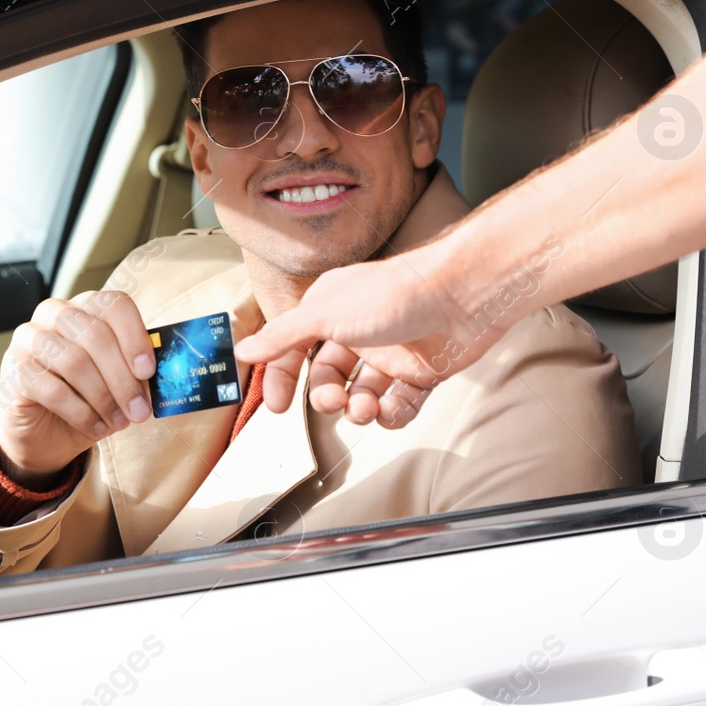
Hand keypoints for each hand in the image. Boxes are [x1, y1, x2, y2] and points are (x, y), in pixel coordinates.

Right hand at [0, 291, 155, 484]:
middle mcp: (55, 313)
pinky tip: (96, 428)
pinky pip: (52, 389)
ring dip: (103, 398)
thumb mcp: (118, 382)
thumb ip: (136, 371)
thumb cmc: (87, 398)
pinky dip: (81, 413)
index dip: (135, 338)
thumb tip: (160, 376)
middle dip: (123, 379)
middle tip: (140, 411)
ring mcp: (29, 338)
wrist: (45, 432)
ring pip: (74, 361)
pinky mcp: (15, 369)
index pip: (114, 305)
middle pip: (96, 335)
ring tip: (119, 423)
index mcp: (86, 306)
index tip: (148, 371)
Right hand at [235, 253, 495, 426]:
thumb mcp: (323, 313)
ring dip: (360, 408)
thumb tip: (244, 350)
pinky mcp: (420, 372)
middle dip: (327, 396)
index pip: (294, 348)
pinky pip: (399, 404)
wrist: (462, 296)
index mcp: (330, 310)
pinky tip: (389, 410)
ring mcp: (390, 353)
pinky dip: (392, 413)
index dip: (283, 377)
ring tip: (365, 407)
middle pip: (328, 376)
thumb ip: (282, 336)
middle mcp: (359, 331)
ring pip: (362, 394)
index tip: (277, 404)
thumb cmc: (394, 293)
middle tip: (334, 402)